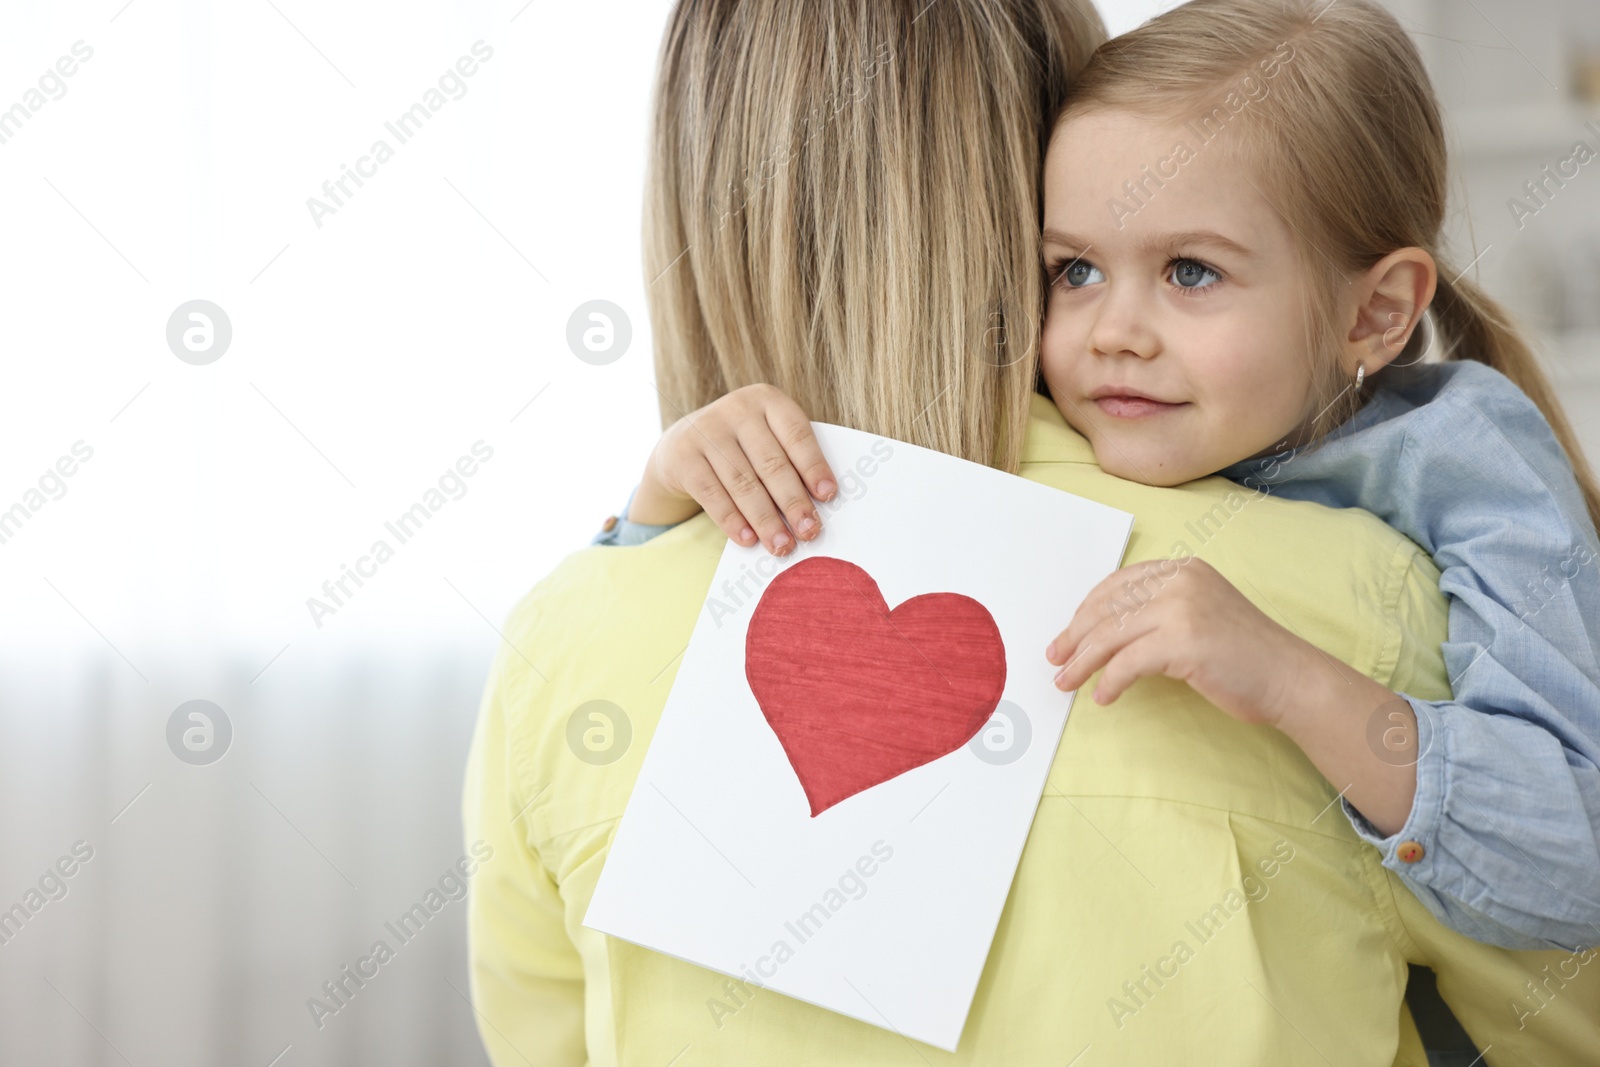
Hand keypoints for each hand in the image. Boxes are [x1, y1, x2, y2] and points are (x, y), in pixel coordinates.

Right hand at [628, 384, 836, 554]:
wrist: (682, 445)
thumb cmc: (742, 448)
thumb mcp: (766, 439)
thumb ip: (790, 462)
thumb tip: (816, 506)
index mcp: (768, 400)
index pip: (796, 434)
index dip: (814, 466)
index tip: (828, 496)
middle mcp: (737, 409)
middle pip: (771, 463)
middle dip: (793, 502)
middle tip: (809, 531)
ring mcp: (706, 431)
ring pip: (743, 483)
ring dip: (765, 519)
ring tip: (782, 545)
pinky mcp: (683, 457)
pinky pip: (712, 495)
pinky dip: (732, 521)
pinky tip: (748, 540)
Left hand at [1043, 557, 1312, 725]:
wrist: (1289, 677)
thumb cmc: (1244, 655)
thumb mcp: (1197, 616)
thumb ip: (1158, 612)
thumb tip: (1101, 633)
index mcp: (1182, 568)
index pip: (1117, 585)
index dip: (1086, 611)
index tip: (1067, 635)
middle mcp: (1180, 580)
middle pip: (1108, 608)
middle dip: (1075, 637)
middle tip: (1055, 660)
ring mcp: (1182, 607)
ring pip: (1111, 636)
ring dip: (1083, 662)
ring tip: (1066, 682)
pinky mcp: (1183, 640)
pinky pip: (1128, 663)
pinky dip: (1110, 681)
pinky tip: (1104, 697)